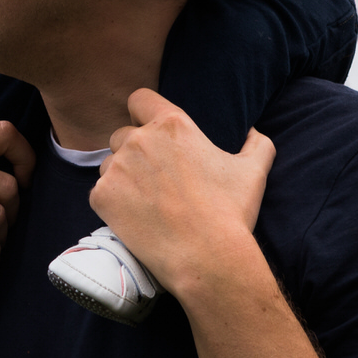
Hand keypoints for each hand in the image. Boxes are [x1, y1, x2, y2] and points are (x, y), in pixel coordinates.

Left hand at [89, 88, 274, 295]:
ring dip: (121, 176)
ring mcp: (117, 167)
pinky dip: (112, 202)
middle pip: (122, 134)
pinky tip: (135, 217)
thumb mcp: (253, 172)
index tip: (149, 129)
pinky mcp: (101, 195)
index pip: (139, 99)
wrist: (207, 258)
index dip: (143, 113)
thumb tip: (253, 131)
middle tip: (155, 179)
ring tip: (147, 201)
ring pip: (109, 164)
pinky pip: (100, 191)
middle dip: (133, 151)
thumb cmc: (231, 213)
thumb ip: (257, 144)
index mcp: (172, 126)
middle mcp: (139, 139)